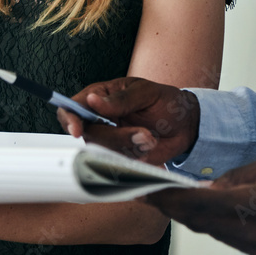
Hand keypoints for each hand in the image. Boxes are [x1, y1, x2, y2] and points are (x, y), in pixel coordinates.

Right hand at [57, 77, 199, 164]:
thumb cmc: (164, 101)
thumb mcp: (146, 93)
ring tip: (151, 138)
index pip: (72, 108)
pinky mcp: (120, 155)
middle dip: (116, 137)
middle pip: (88, 134)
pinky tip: (150, 145)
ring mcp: (108, 139)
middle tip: (144, 134)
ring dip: (130, 147)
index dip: (70, 120)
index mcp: (99, 97)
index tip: (77, 131)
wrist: (185, 124)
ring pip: (104, 150)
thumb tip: (92, 100)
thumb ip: (120, 99)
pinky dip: (137, 155)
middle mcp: (98, 119)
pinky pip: (119, 162)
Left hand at [143, 154, 255, 254]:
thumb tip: (205, 187)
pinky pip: (234, 243)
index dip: (168, 197)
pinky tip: (212, 214)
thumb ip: (234, 177)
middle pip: (199, 223)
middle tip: (149, 195)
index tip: (147, 190)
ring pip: (215, 234)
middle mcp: (254, 235)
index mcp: (254, 205)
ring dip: (194, 218)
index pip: (198, 203)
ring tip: (174, 201)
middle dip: (172, 208)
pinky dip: (220, 227)